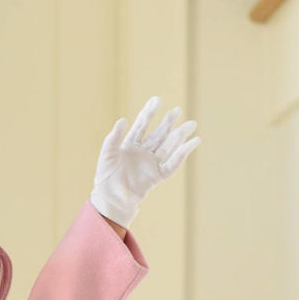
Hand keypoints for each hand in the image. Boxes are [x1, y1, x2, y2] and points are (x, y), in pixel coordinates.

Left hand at [89, 95, 199, 226]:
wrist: (110, 200)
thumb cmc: (106, 178)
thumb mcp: (107, 155)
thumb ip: (113, 138)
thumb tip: (123, 119)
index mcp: (130, 145)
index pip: (142, 125)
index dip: (149, 112)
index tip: (157, 99)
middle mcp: (143, 152)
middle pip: (158, 134)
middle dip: (168, 122)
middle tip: (178, 110)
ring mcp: (151, 164)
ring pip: (168, 147)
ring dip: (179, 135)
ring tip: (191, 124)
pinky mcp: (157, 176)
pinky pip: (172, 164)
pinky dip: (182, 154)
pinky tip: (192, 143)